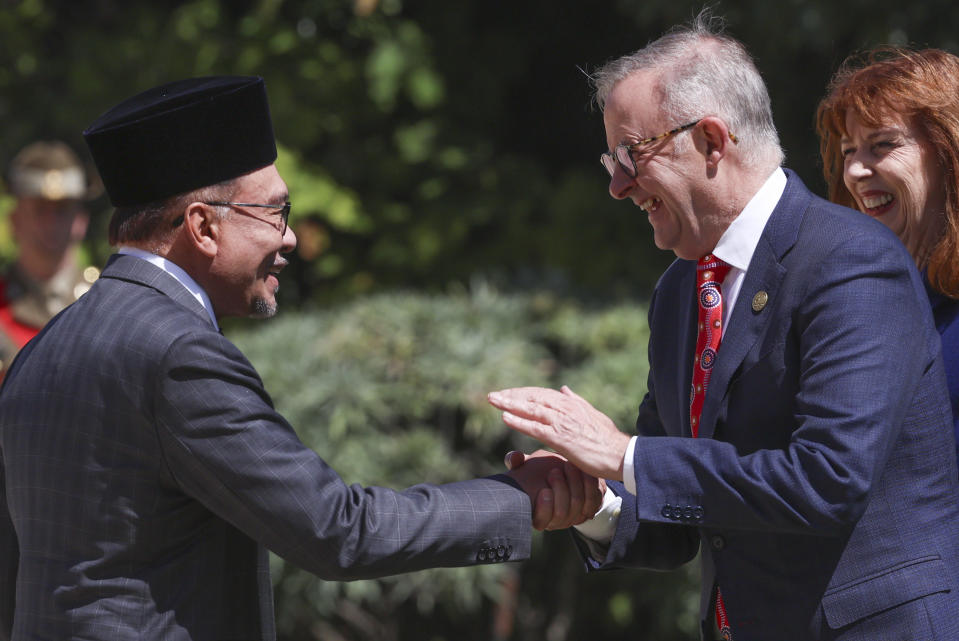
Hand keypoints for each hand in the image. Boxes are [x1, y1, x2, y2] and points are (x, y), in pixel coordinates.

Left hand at [489, 385, 630, 480]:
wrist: (621, 455)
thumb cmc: (607, 439)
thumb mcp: (592, 414)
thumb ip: (576, 401)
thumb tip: (564, 389)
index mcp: (570, 404)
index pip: (541, 394)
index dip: (522, 393)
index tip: (507, 393)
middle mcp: (565, 409)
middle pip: (532, 397)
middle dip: (511, 395)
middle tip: (492, 396)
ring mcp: (563, 422)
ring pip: (531, 409)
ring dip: (510, 404)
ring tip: (493, 400)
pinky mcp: (561, 438)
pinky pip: (536, 427)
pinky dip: (519, 421)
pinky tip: (505, 417)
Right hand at [505, 450, 605, 530]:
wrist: (566, 473)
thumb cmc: (541, 470)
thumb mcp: (528, 464)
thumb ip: (517, 461)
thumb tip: (514, 457)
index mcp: (537, 514)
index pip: (541, 521)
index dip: (544, 509)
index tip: (544, 491)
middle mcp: (555, 521)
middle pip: (561, 514)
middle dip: (560, 490)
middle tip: (556, 471)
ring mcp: (573, 517)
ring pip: (577, 507)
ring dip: (574, 484)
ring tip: (569, 465)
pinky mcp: (589, 509)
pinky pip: (593, 502)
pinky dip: (589, 486)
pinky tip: (584, 471)